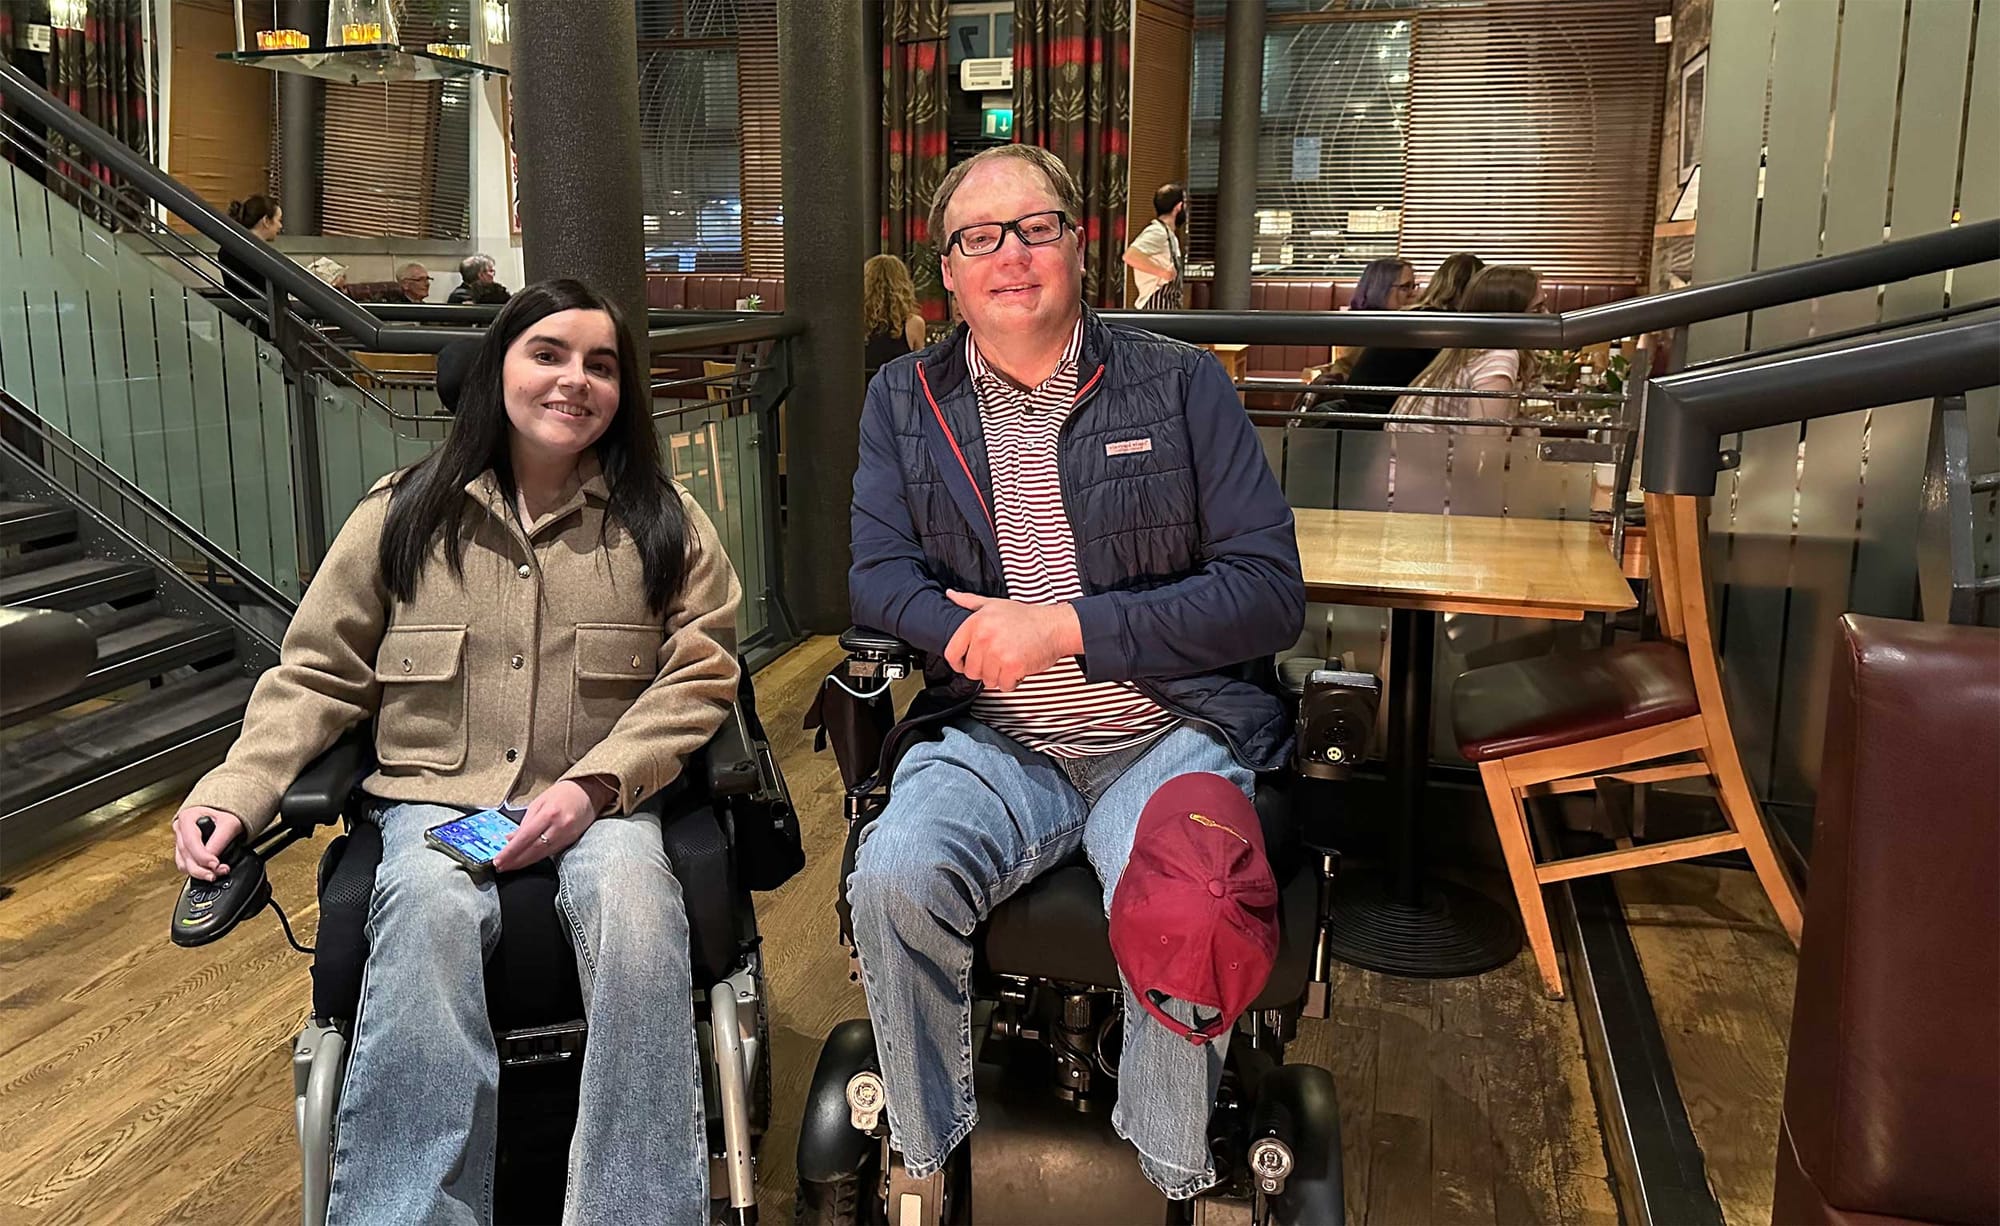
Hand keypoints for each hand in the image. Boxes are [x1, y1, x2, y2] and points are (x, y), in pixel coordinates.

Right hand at [172, 806, 244, 881]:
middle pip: (185, 855)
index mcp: (187, 818)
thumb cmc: (224, 816)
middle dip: (200, 869)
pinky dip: (197, 872)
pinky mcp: (184, 853)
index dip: (202, 856)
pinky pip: (186, 866)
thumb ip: (221, 840)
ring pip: (183, 864)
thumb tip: (213, 862)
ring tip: (215, 875)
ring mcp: (180, 842)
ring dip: (198, 873)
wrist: (222, 817)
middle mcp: (180, 830)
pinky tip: (209, 873)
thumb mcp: (229, 823)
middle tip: (215, 874)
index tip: (215, 864)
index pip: (190, 841)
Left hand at [491, 780, 602, 871]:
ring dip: (525, 862)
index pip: (525, 837)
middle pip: (534, 850)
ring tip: (511, 866)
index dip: (510, 851)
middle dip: (515, 861)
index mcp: (549, 813)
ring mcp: (567, 835)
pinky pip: (552, 852)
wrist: (589, 792)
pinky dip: (538, 858)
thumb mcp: (539, 802)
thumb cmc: (564, 793)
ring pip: (543, 854)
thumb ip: (525, 822)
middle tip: (501, 867)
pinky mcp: (572, 841)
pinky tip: (528, 860)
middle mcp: (559, 826)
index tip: (498, 860)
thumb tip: (510, 838)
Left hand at [943, 590, 1082, 691]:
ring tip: (1009, 662)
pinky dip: (1012, 682)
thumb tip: (951, 595)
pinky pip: (1004, 686)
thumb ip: (969, 601)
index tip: (966, 664)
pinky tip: (1018, 668)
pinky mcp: (1012, 666)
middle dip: (984, 670)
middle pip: (971, 671)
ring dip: (999, 676)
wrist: (1054, 626)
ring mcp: (998, 652)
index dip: (958, 663)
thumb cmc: (1027, 617)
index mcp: (976, 623)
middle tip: (997, 660)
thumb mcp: (994, 604)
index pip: (952, 652)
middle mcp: (984, 637)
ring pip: (987, 680)